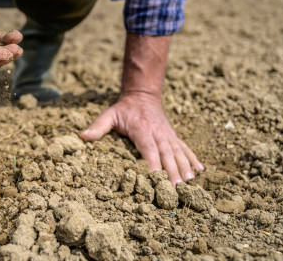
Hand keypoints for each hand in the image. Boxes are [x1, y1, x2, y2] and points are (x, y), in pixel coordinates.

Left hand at [81, 92, 203, 184]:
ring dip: (185, 167)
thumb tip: (82, 136)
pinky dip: (193, 158)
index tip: (156, 178)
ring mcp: (168, 135)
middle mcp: (158, 133)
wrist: (142, 95)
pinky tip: (200, 171)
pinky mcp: (173, 136)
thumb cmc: (123, 109)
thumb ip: (97, 126)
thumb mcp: (109, 115)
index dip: (153, 163)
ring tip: (190, 182)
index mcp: (142, 130)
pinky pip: (185, 148)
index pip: (148, 149)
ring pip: (178, 152)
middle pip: (166, 154)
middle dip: (172, 171)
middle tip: (177, 187)